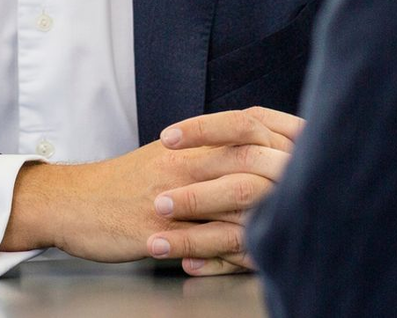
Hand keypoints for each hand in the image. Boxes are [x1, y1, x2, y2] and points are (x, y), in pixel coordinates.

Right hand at [0, 106, 300, 268]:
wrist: (74, 202)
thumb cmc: (123, 184)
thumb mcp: (167, 159)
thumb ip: (209, 155)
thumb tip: (255, 159)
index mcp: (190, 145)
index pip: (249, 133)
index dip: (286, 146)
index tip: (316, 159)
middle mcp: (185, 165)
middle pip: (252, 166)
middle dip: (290, 184)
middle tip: (322, 198)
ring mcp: (173, 198)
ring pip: (236, 208)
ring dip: (270, 223)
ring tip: (298, 237)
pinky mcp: (159, 232)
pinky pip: (209, 245)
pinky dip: (238, 255)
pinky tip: (257, 263)